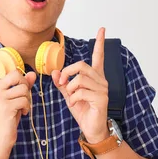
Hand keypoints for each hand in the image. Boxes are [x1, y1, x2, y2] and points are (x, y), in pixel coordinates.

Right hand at [0, 35, 36, 149]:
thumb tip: (33, 74)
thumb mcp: (13, 99)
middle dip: (25, 85)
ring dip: (27, 99)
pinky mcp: (5, 106)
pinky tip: (21, 114)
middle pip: (16, 73)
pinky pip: (25, 100)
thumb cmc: (6, 118)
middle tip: (22, 97)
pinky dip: (27, 108)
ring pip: (23, 87)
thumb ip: (22, 86)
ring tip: (21, 108)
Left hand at [51, 27, 109, 143]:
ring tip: (71, 98)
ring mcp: (103, 89)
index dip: (99, 43)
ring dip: (70, 89)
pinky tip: (76, 104)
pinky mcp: (101, 98)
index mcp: (95, 77)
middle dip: (67, 72)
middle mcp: (101, 80)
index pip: (98, 56)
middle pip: (81, 65)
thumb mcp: (69, 95)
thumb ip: (63, 83)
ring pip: (80, 79)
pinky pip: (81, 92)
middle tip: (62, 83)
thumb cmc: (83, 111)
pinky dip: (73, 98)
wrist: (91, 128)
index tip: (102, 29)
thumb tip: (55, 72)